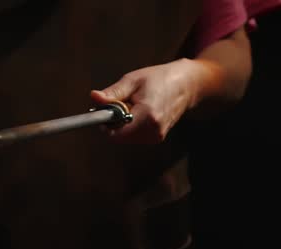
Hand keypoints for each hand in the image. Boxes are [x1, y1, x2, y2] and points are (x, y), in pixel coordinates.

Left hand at [90, 58, 221, 145]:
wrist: (186, 85)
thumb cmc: (160, 78)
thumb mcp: (133, 80)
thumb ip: (113, 93)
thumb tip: (94, 98)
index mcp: (147, 116)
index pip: (116, 134)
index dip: (105, 124)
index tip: (104, 111)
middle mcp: (153, 131)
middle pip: (119, 137)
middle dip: (114, 122)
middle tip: (121, 103)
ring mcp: (157, 137)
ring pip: (126, 138)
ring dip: (123, 124)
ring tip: (134, 105)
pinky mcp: (157, 138)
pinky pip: (135, 137)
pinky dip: (131, 126)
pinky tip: (140, 112)